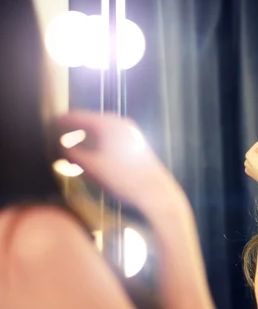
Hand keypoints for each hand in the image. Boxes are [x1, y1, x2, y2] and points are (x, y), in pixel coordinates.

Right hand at [57, 111, 178, 207]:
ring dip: (89, 139)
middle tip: (62, 137)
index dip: (64, 120)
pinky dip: (101, 144)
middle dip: (77, 130)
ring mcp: (132, 134)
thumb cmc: (122, 178)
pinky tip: (95, 157)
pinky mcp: (138, 146)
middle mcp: (122, 124)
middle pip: (93, 122)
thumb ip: (73, 154)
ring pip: (104, 132)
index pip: (80, 116)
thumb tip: (63, 146)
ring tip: (76, 149)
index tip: (51, 123)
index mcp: (109, 124)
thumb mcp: (92, 167)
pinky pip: (113, 140)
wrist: (155, 192)